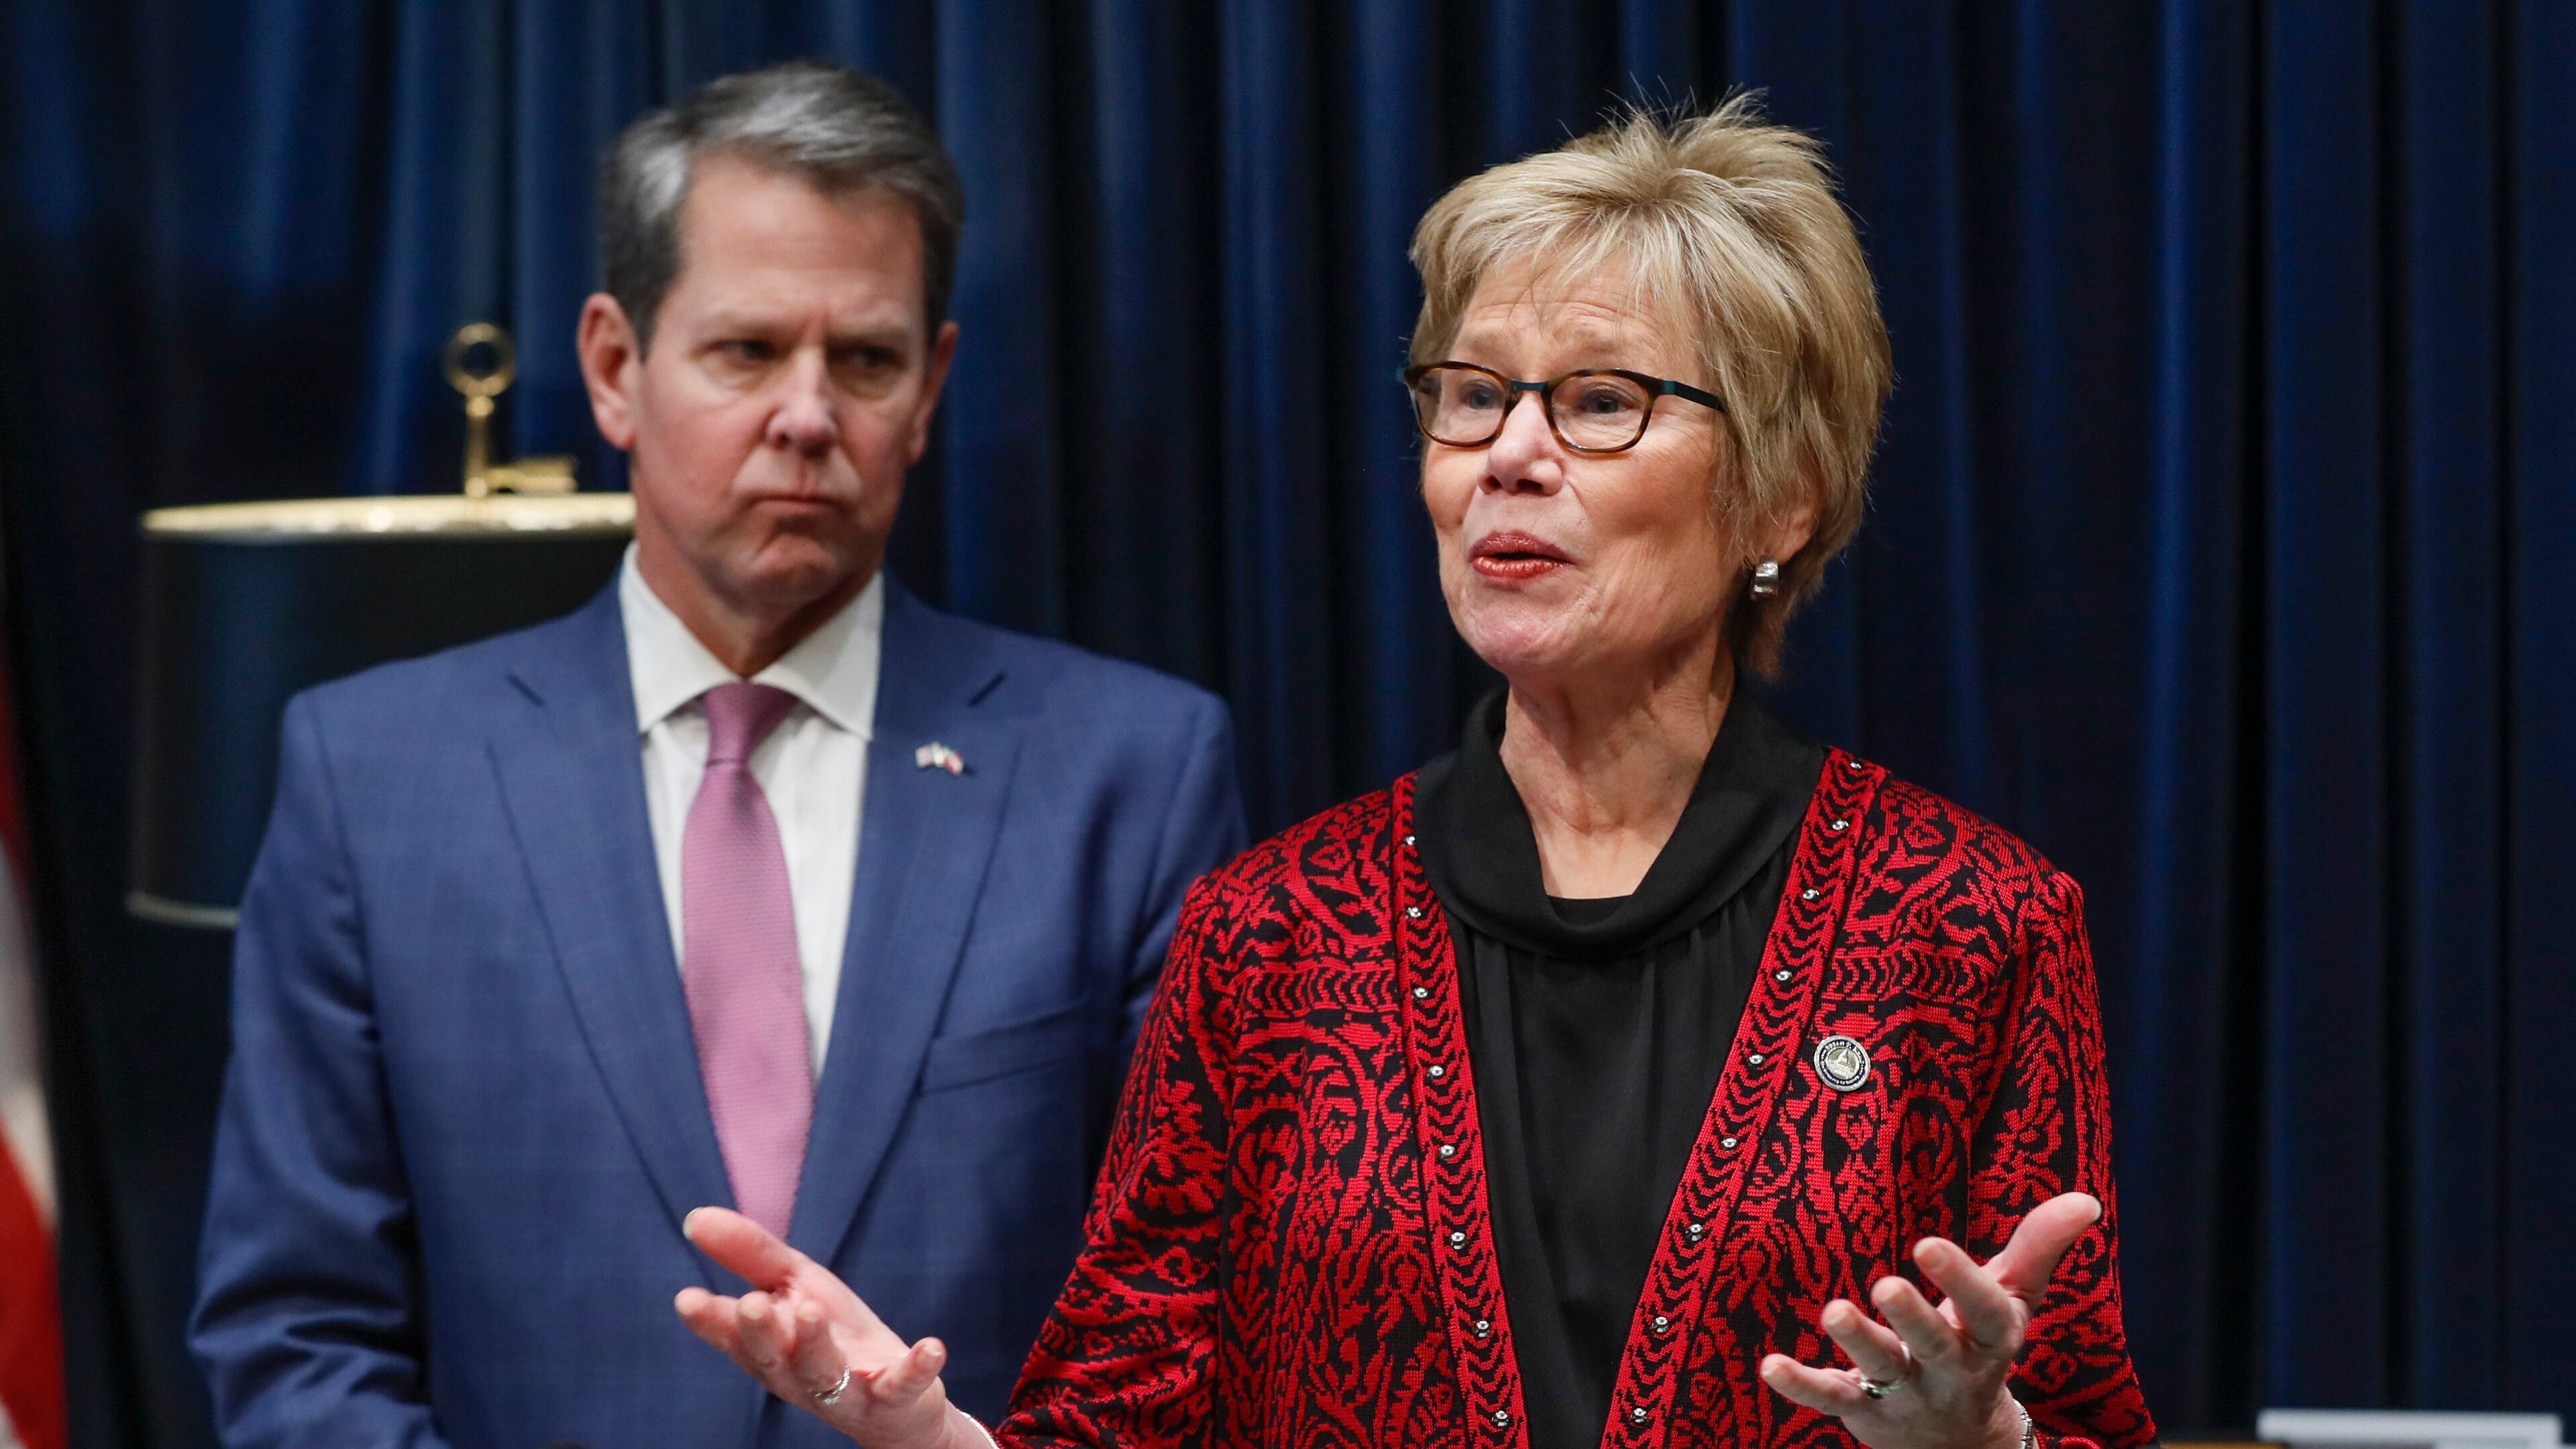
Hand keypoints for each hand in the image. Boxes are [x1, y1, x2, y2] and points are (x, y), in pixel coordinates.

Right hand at [674, 1207, 972, 1448]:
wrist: (899, 1402)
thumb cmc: (835, 1335)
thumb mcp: (797, 1285)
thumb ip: (750, 1254)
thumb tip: (695, 1217)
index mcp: (771, 1349)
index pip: (734, 1337)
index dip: (712, 1321)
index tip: (687, 1298)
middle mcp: (800, 1376)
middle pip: (773, 1358)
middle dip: (760, 1333)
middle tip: (751, 1303)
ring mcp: (848, 1391)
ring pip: (825, 1373)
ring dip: (816, 1344)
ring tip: (813, 1310)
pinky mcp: (896, 1397)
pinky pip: (904, 1386)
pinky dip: (916, 1369)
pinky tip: (932, 1347)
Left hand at [1758, 1191, 2100, 1448]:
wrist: (1960, 1443)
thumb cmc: (1979, 1344)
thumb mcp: (2011, 1300)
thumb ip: (2039, 1248)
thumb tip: (2087, 1199)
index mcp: (1988, 1338)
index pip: (1985, 1310)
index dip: (1962, 1280)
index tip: (1929, 1244)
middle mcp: (1949, 1369)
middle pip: (1935, 1345)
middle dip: (1914, 1318)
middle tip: (1885, 1285)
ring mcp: (1905, 1393)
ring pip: (1882, 1370)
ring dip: (1858, 1342)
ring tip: (1833, 1311)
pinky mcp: (1862, 1409)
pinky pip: (1831, 1399)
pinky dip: (1801, 1385)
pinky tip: (1770, 1366)